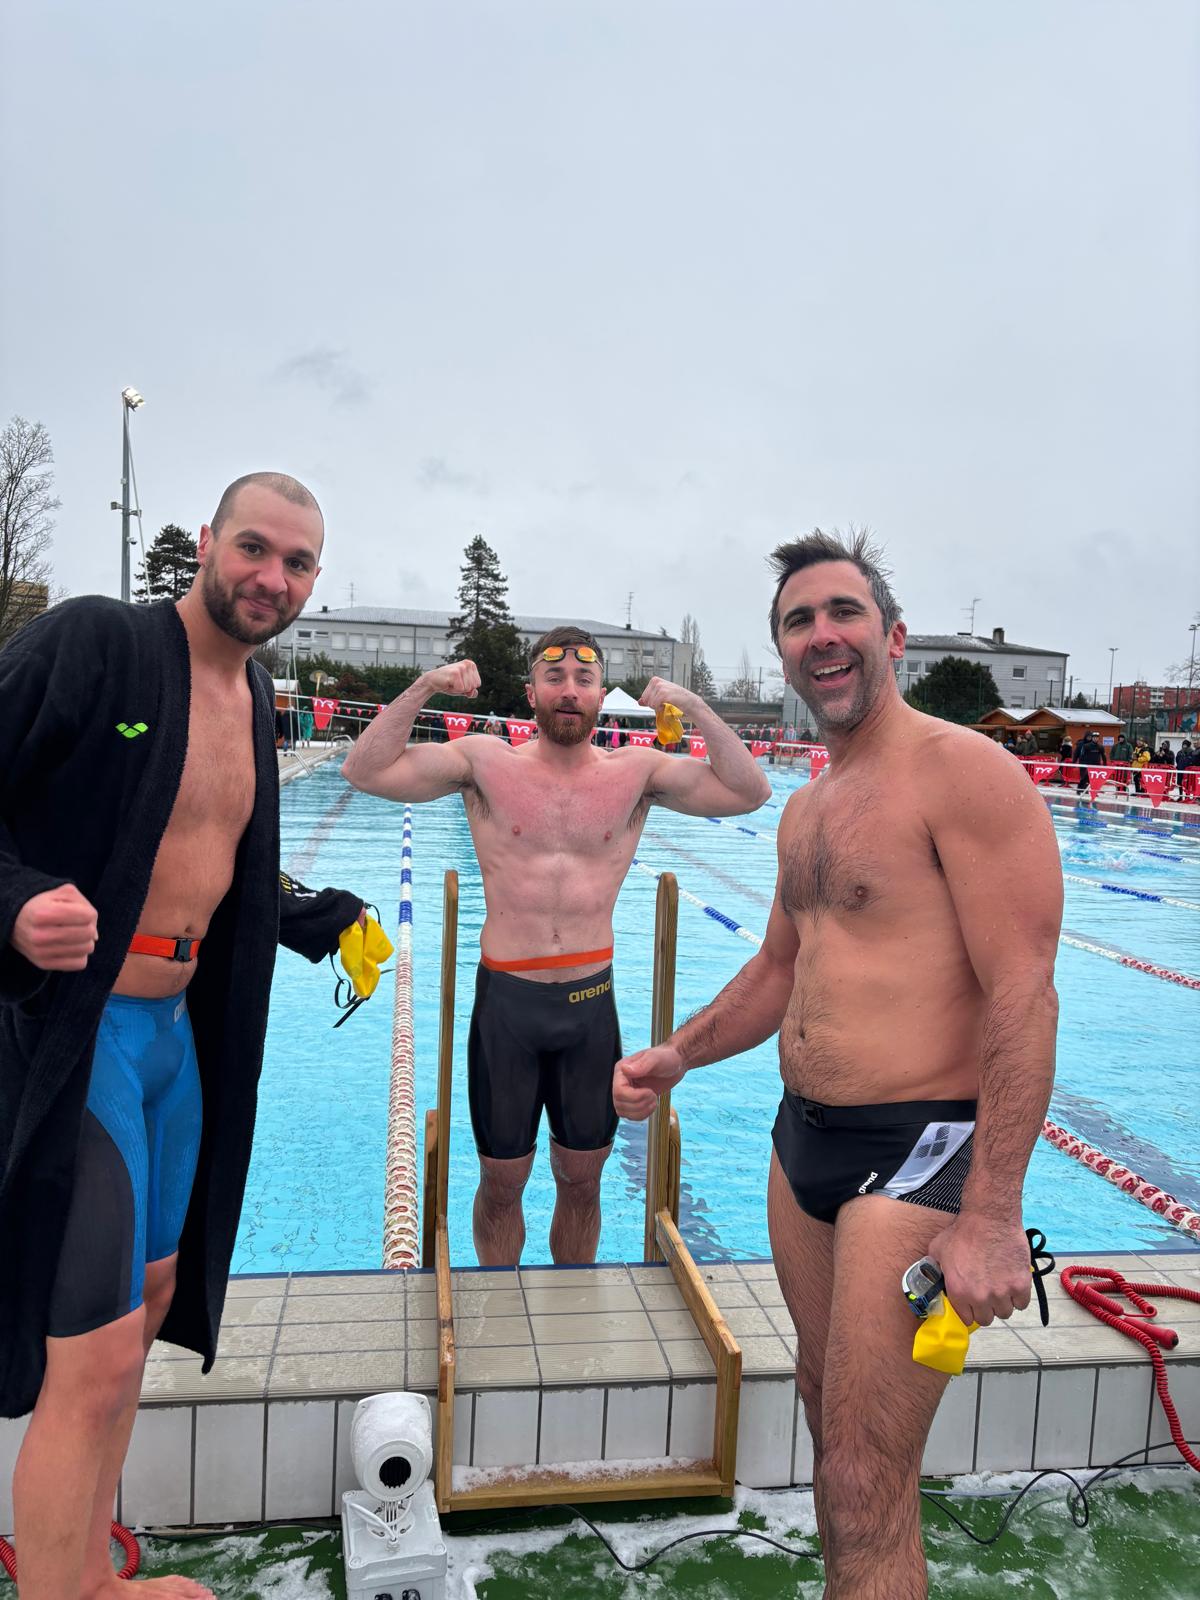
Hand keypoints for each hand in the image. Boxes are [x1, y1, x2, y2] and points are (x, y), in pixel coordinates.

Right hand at [11, 884, 98, 971]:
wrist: (15, 922)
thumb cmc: (44, 905)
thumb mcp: (61, 893)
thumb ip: (84, 905)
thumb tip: (95, 935)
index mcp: (43, 914)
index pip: (87, 916)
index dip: (89, 912)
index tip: (80, 912)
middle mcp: (39, 935)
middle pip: (88, 933)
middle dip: (89, 926)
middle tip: (79, 924)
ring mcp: (40, 952)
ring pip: (86, 949)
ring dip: (86, 941)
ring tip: (74, 935)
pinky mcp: (44, 964)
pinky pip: (79, 964)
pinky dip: (80, 955)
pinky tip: (71, 947)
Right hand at [421, 660, 480, 699]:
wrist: (432, 681)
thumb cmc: (448, 683)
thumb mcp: (463, 688)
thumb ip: (471, 691)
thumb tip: (474, 692)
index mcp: (471, 665)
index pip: (478, 684)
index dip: (468, 687)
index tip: (459, 682)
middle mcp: (468, 664)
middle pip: (474, 686)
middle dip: (463, 689)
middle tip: (454, 683)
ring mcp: (461, 668)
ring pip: (468, 688)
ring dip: (458, 689)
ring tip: (451, 683)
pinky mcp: (455, 673)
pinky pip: (461, 689)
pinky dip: (454, 690)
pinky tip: (448, 683)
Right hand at [613, 1044, 687, 1119]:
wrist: (676, 1064)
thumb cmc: (666, 1057)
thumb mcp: (655, 1058)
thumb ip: (641, 1065)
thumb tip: (625, 1069)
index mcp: (622, 1070)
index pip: (619, 1091)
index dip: (634, 1096)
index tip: (650, 1091)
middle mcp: (622, 1081)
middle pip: (620, 1104)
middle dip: (640, 1104)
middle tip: (653, 1095)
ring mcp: (628, 1092)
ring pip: (623, 1112)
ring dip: (641, 1111)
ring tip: (653, 1101)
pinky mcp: (635, 1100)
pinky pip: (631, 1116)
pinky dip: (642, 1115)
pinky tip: (652, 1105)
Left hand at [639, 678, 695, 717]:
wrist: (691, 703)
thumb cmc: (677, 700)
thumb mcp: (662, 697)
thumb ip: (650, 698)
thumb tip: (639, 702)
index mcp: (655, 680)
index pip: (644, 696)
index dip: (651, 702)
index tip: (661, 701)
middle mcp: (656, 681)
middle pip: (645, 700)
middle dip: (654, 705)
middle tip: (665, 703)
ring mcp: (660, 687)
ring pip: (650, 703)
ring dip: (658, 707)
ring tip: (668, 703)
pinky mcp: (664, 694)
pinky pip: (655, 705)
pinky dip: (661, 708)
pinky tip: (668, 705)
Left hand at [927, 1212, 1030, 1327]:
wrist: (989, 1218)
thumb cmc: (964, 1231)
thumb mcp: (938, 1249)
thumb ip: (935, 1268)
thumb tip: (932, 1277)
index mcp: (958, 1292)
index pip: (966, 1318)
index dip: (969, 1310)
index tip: (973, 1302)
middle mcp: (980, 1297)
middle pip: (986, 1319)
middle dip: (986, 1308)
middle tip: (987, 1293)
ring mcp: (1002, 1293)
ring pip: (1005, 1312)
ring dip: (1003, 1303)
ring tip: (1000, 1287)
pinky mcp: (1020, 1285)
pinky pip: (1022, 1304)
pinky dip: (1019, 1296)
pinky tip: (1013, 1284)